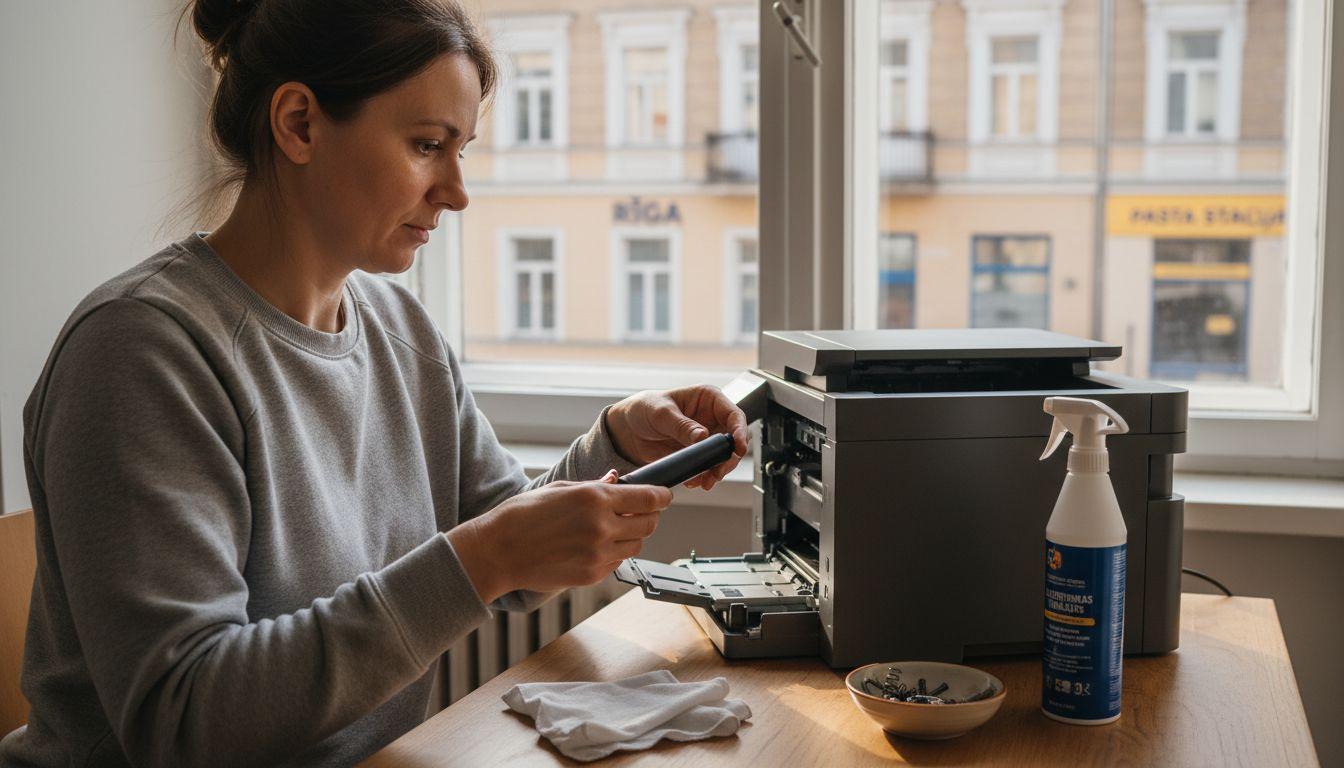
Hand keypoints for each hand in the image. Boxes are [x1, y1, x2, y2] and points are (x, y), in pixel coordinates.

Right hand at [446, 472, 671, 602]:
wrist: (497, 552)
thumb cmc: (522, 516)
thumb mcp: (560, 490)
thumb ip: (594, 486)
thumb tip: (617, 481)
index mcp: (595, 499)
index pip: (649, 498)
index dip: (662, 496)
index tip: (664, 495)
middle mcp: (602, 527)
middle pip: (649, 523)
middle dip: (649, 515)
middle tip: (638, 511)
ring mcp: (598, 554)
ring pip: (636, 545)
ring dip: (632, 535)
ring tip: (611, 528)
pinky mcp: (592, 575)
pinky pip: (618, 562)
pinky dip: (614, 553)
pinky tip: (594, 545)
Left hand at [605, 385, 749, 489]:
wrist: (627, 429)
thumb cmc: (644, 409)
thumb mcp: (661, 413)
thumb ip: (682, 425)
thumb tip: (703, 436)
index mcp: (708, 398)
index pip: (734, 414)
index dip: (739, 431)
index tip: (737, 448)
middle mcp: (711, 417)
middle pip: (734, 439)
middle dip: (729, 458)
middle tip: (717, 472)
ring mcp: (706, 437)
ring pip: (724, 457)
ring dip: (717, 471)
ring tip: (705, 482)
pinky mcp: (698, 454)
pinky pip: (709, 467)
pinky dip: (705, 477)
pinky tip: (694, 481)